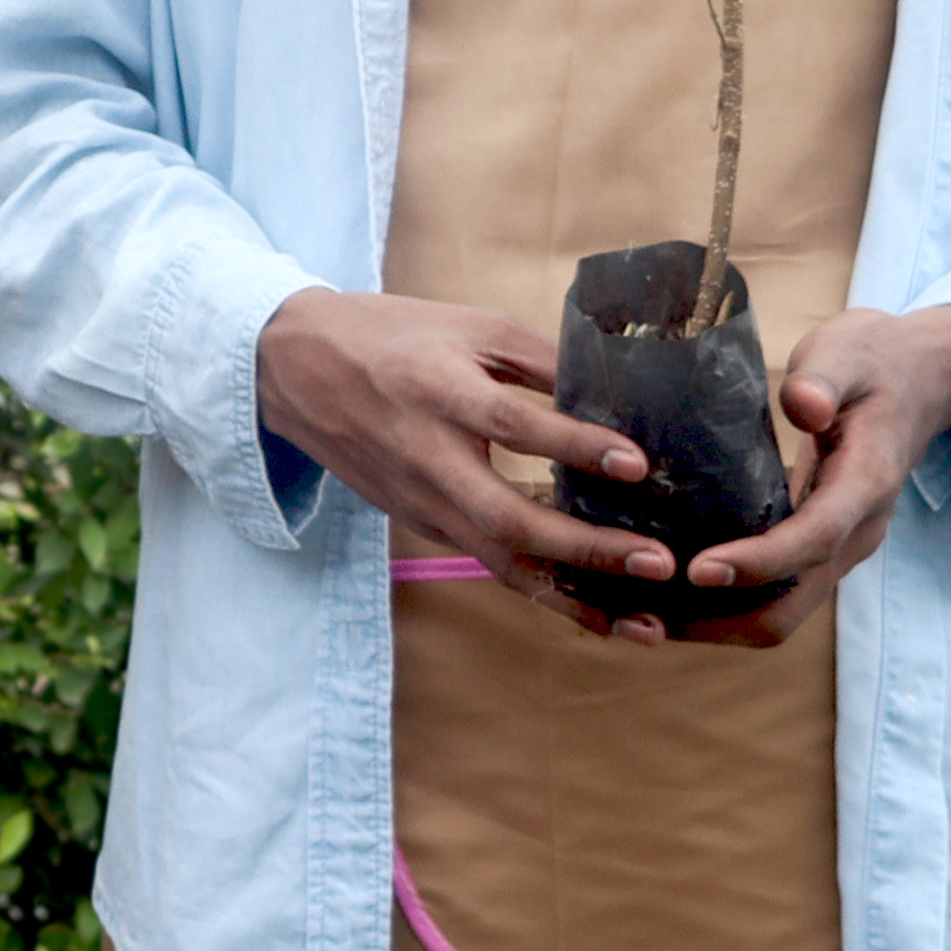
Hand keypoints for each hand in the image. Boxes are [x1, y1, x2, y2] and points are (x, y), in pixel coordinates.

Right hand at [255, 285, 684, 633]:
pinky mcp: (423, 524)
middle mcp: (427, 457)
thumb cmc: (393, 337)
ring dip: (576, 599)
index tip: (637, 463)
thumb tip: (620, 393)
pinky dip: (547, 591)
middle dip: (588, 548)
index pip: (511, 425)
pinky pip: (491, 564)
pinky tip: (601, 610)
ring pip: (502, 563)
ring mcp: (422, 501)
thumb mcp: (466, 325)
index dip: (574, 445)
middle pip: (508, 518)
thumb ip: (539, 358)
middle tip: (658, 561)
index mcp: (438, 391)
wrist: (292, 368)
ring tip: (645, 625)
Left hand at [665, 301, 950, 647]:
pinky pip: (776, 591)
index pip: (812, 540)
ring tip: (643, 614)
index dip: (757, 563)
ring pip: (783, 610)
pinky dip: (726, 601)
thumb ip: (823, 379)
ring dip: (718, 621)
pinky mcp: (819, 544)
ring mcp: (839, 544)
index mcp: (865, 486)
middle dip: (724, 618)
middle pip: (793, 603)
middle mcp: (855, 531)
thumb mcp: (848, 353)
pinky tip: (669, 590)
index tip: (697, 570)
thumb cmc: (875, 361)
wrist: (920, 378)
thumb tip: (801, 405)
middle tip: (647, 613)